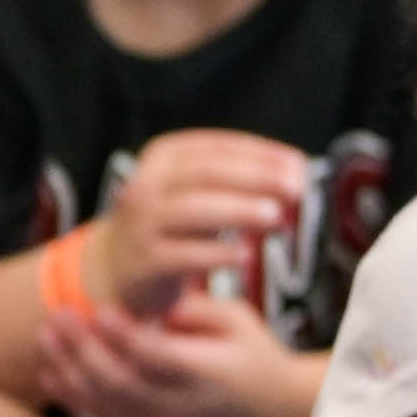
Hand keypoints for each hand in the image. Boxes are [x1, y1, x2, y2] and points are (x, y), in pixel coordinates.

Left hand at [36, 282, 320, 416]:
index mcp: (205, 374)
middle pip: (119, 383)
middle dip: (82, 349)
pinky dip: (75, 397)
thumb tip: (152, 302)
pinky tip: (51, 373)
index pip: (155, 356)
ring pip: (106, 405)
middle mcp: (180, 405)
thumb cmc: (259, 359)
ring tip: (46, 337)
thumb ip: (195, 310)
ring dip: (70, 371)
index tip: (98, 307)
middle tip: (59, 315)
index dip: (123, 335)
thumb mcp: (239, 322)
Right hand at [73, 130, 313, 325]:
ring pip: (194, 211)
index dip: (262, 154)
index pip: (218, 148)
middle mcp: (148, 184)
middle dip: (255, 178)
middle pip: (207, 173)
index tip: (300, 166)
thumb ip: (241, 183)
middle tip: (296, 188)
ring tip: (275, 216)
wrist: (116, 268)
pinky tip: (246, 255)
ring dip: (239, 211)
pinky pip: (184, 256)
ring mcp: (142, 224)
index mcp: (164, 156)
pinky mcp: (144, 262)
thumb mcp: (198, 193)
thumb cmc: (173, 224)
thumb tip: (299, 175)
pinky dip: (216, 254)